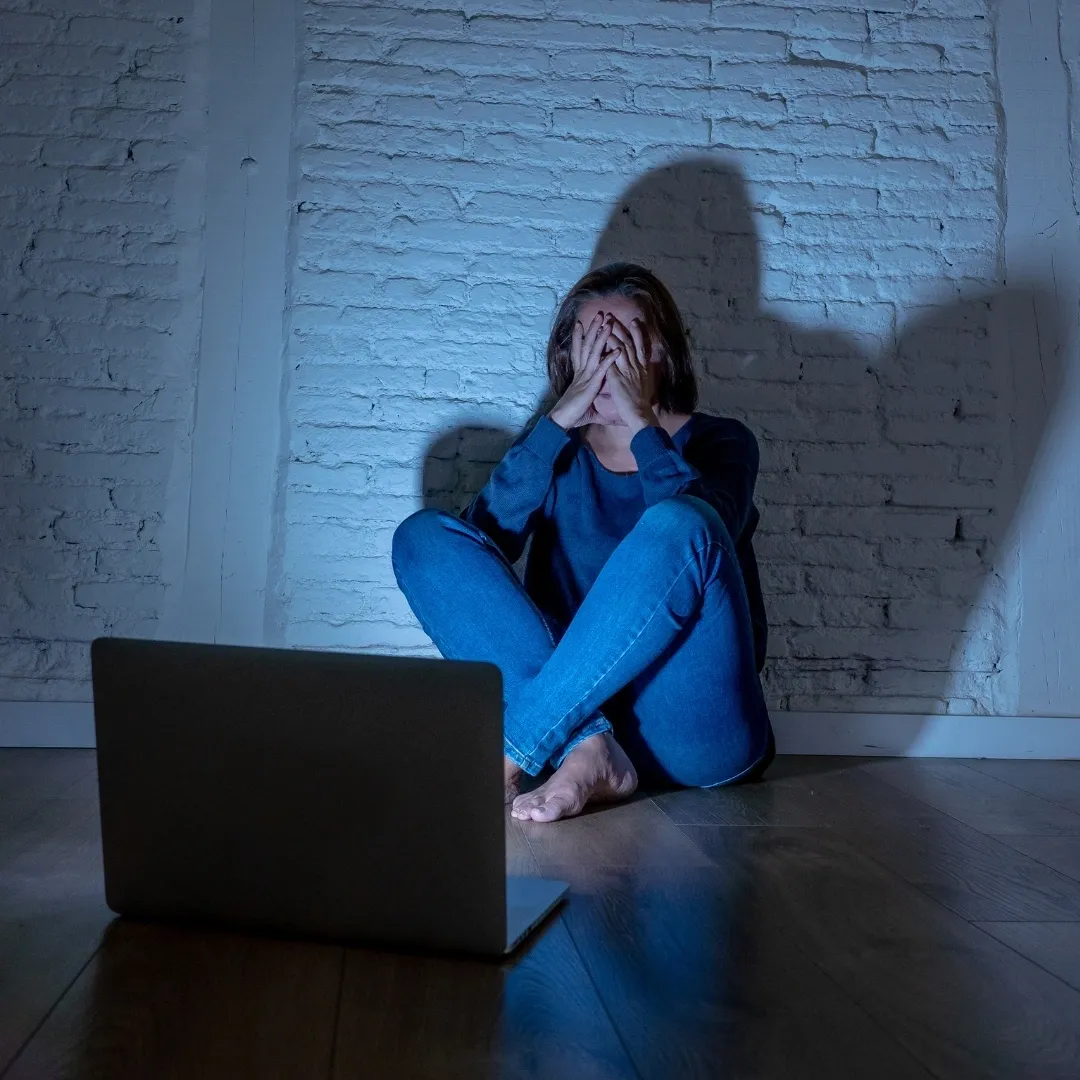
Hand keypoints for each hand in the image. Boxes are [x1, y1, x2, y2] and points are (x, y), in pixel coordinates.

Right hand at [548, 311, 620, 429]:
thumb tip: (608, 413)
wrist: (562, 421)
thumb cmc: (572, 414)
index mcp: (579, 375)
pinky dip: (609, 359)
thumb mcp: (588, 408)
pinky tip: (617, 349)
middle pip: (586, 345)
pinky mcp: (590, 385)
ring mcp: (585, 377)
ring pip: (594, 352)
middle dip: (593, 329)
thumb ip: (599, 407)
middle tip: (600, 314)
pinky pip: (601, 369)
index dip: (579, 337)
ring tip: (609, 323)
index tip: (581, 324)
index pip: (579, 351)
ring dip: (602, 337)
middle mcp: (581, 372)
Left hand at [601, 316, 658, 429]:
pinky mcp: (618, 377)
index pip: (640, 346)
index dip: (637, 333)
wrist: (639, 414)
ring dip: (613, 334)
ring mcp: (627, 370)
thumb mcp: (643, 386)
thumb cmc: (641, 404)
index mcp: (642, 368)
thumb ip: (640, 376)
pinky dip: (607, 350)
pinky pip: (611, 360)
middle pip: (629, 343)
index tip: (633, 321)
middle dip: (620, 328)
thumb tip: (638, 372)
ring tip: (605, 323)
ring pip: (621, 347)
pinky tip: (601, 342)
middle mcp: (636, 366)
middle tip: (612, 316)